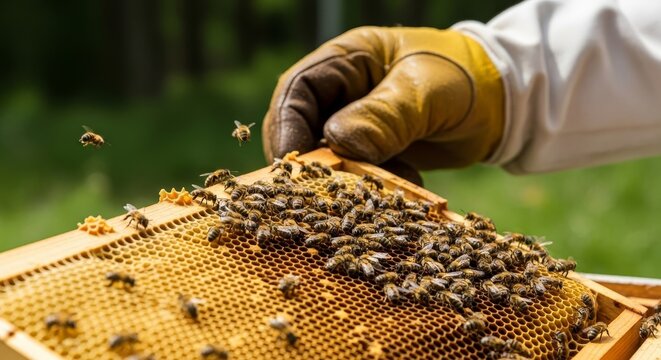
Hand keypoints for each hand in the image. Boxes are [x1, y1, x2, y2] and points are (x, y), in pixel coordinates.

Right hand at [262, 26, 504, 177]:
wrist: (505, 103)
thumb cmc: (465, 80)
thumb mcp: (425, 92)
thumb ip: (384, 116)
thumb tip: (340, 144)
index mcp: (347, 61)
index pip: (298, 91)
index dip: (287, 126)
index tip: (292, 163)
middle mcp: (345, 92)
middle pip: (304, 128)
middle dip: (310, 162)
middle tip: (316, 195)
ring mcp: (360, 123)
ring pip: (330, 157)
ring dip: (343, 181)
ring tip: (364, 198)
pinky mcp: (376, 150)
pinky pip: (358, 174)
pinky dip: (370, 189)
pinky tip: (395, 194)